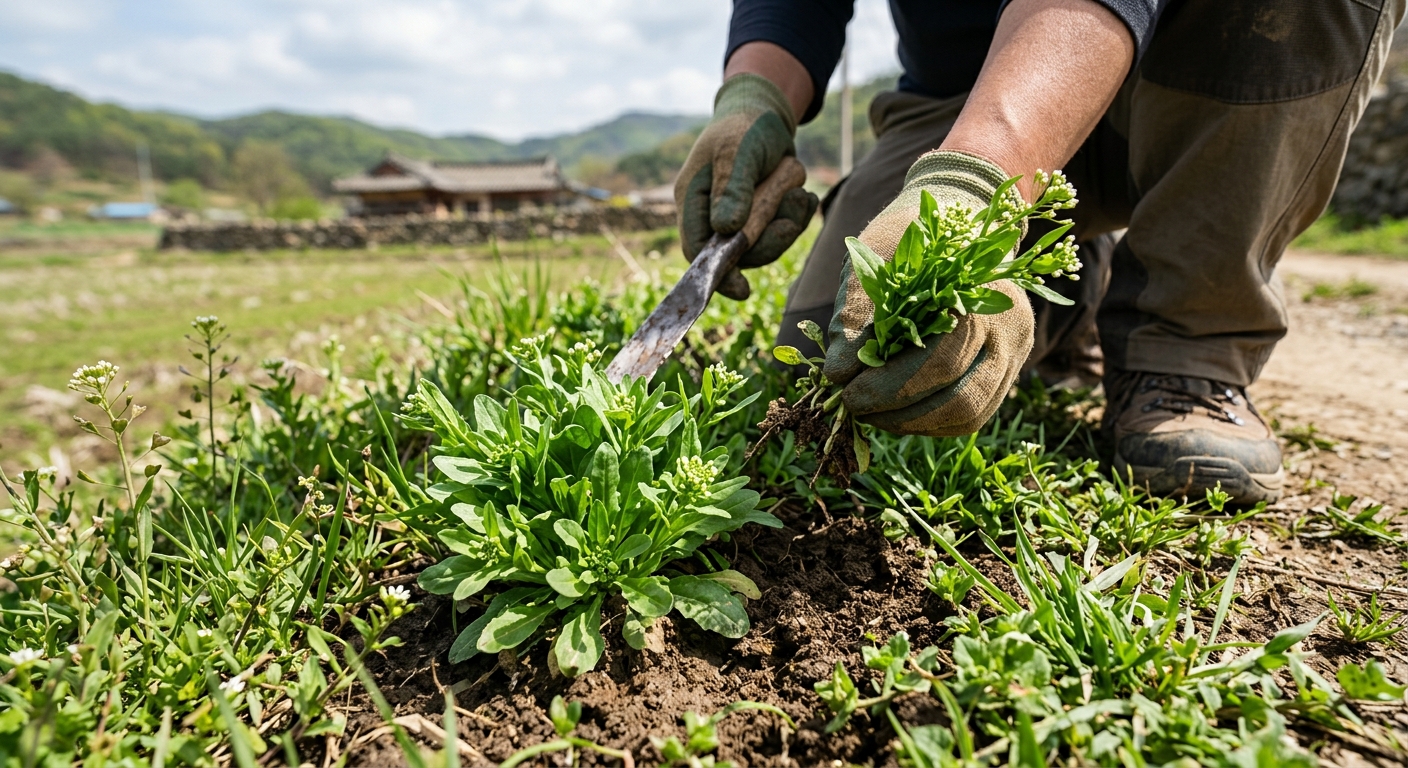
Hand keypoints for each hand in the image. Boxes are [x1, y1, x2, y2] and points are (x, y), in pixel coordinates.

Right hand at [675, 74, 817, 298]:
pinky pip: (780, 231)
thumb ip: (732, 188)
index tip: (741, 289)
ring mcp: (738, 217)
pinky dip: (795, 215)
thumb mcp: (737, 151)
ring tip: (798, 195)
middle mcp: (712, 214)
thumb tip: (726, 229)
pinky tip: (803, 195)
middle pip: (736, 254)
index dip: (716, 274)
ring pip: (763, 244)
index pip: (697, 250)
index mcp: (692, 199)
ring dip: (785, 222)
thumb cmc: (745, 127)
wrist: (767, 111)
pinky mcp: (761, 215)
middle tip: (789, 222)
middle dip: (767, 240)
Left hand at [822, 151, 1034, 436]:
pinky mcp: (1005, 372)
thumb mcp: (877, 255)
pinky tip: (895, 411)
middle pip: (959, 396)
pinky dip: (930, 422)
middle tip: (851, 405)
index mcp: (983, 296)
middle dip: (897, 410)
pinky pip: (972, 415)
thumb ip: (856, 311)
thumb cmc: (911, 233)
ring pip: (969, 414)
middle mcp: (1010, 330)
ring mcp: (1014, 354)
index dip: (889, 386)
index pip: (940, 361)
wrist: (960, 215)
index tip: (844, 390)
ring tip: (869, 413)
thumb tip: (837, 371)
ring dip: (912, 423)